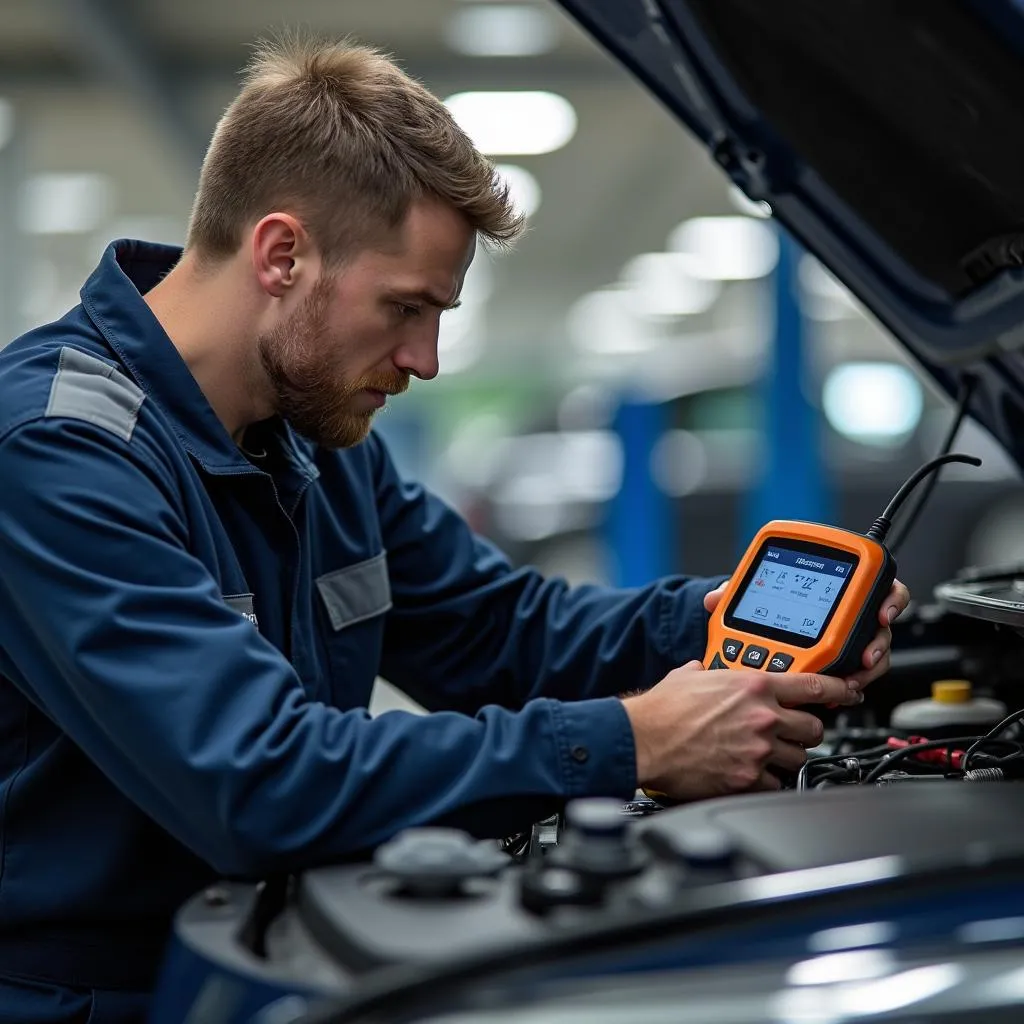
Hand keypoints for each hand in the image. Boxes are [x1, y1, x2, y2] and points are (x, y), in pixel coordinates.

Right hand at [622, 662, 861, 801]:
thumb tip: (707, 671)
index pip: (813, 685)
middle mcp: (762, 716)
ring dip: (788, 758)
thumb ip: (711, 672)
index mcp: (753, 685)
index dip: (837, 690)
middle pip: (814, 727)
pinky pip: (777, 783)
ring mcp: (758, 750)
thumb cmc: (662, 709)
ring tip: (767, 755)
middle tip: (791, 732)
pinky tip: (753, 774)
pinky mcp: (748, 778)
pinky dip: (769, 780)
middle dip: (805, 731)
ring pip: (800, 758)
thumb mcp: (691, 675)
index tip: (848, 693)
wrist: (643, 739)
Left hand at [703, 578, 910, 687]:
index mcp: (836, 588)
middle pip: (880, 630)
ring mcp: (847, 644)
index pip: (876, 586)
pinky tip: (835, 695)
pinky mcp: (837, 667)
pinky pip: (853, 678)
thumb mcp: (751, 595)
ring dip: (865, 671)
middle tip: (866, 658)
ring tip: (850, 682)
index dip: (888, 598)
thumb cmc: (761, 606)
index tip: (880, 613)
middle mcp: (847, 616)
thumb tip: (715, 597)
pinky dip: (847, 686)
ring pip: (872, 658)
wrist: (752, 633)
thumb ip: (735, 592)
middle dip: (877, 645)